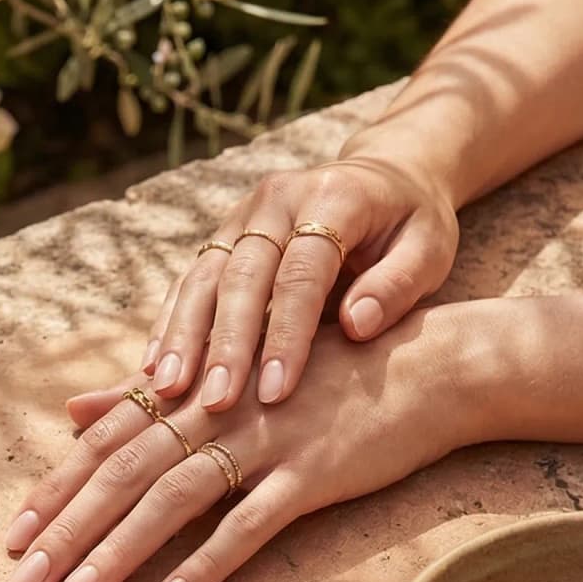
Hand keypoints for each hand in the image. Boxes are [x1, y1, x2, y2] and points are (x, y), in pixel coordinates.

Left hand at [7, 307, 481, 581]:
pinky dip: (207, 563)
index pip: (106, 442)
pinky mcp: (313, 474)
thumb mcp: (232, 373)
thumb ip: (150, 395)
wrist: (431, 365)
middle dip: (66, 530)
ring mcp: (267, 440)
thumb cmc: (324, 372)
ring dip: (117, 552)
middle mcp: (220, 408)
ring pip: (172, 499)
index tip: (9, 534)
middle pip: (124, 473)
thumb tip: (74, 413)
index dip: (56, 487)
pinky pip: (250, 525)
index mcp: (195, 386)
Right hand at [142, 152, 457, 411]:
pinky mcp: (222, 236)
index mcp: (333, 197)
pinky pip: (189, 283)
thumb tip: (356, 327)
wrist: (385, 179)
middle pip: (241, 275)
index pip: (302, 272)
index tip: (276, 393)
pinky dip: (170, 326)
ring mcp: (242, 215)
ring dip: (182, 337)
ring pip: (203, 278)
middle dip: (224, 344)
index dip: (286, 334)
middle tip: (214, 402)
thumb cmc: (411, 226)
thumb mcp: (429, 249)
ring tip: (166, 391)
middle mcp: (276, 199)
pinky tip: (153, 370)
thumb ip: (397, 285)